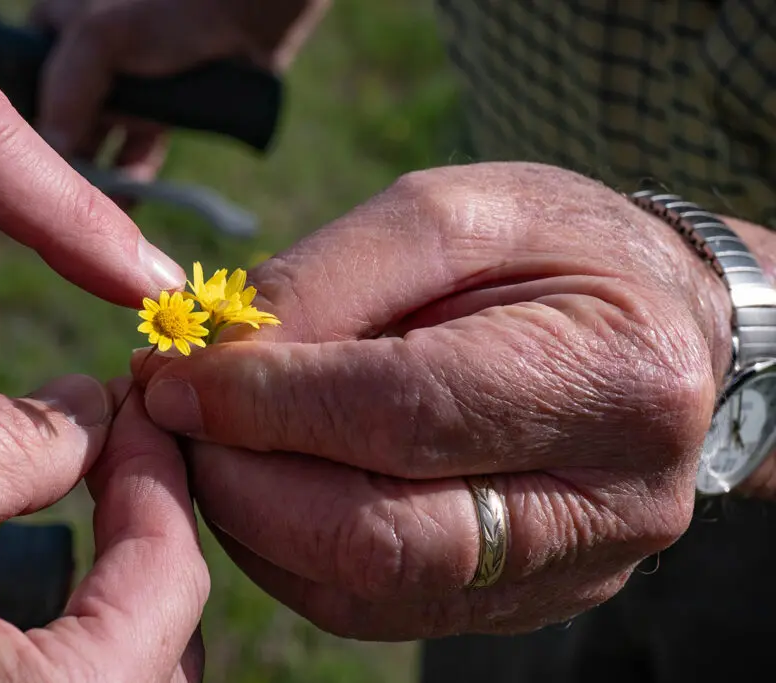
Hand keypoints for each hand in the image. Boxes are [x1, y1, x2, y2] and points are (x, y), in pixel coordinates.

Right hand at [0, 375, 207, 681]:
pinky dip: (73, 646)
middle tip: (110, 456)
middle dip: (144, 531)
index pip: (170, 572)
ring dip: (116, 592)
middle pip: (166, 633)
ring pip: (129, 674)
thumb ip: (4, 438)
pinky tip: (29, 602)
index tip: (133, 414)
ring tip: (81, 513)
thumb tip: (88, 409)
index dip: (157, 474)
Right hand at [29, 0, 328, 205]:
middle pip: (60, 123)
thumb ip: (65, 96)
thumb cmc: (168, 7)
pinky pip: (137, 150)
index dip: (18, 133)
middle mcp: (84, 59)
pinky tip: (127, 200)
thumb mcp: (100, 39)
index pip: (20, 89)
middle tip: (45, 210)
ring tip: (87, 218)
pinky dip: (131, 176)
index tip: (11, 178)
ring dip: (95, 178)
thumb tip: (48, 157)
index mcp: (54, 27)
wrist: (246, 12)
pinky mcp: (159, 108)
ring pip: (99, 142)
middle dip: (58, 164)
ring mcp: (123, 86)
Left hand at [134, 162, 736, 639]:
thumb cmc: (555, 249)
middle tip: (168, 419)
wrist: (654, 324)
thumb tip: (209, 363)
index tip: (169, 376)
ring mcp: (564, 570)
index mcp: (610, 376)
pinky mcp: (518, 601)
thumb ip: (328, 283)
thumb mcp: (451, 215)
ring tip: (207, 444)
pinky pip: (374, 607)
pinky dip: (289, 550)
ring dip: (251, 520)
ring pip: (363, 590)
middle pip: (378, 534)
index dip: (265, 402)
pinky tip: (261, 483)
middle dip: (241, 479)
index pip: (404, 413)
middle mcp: (604, 502)